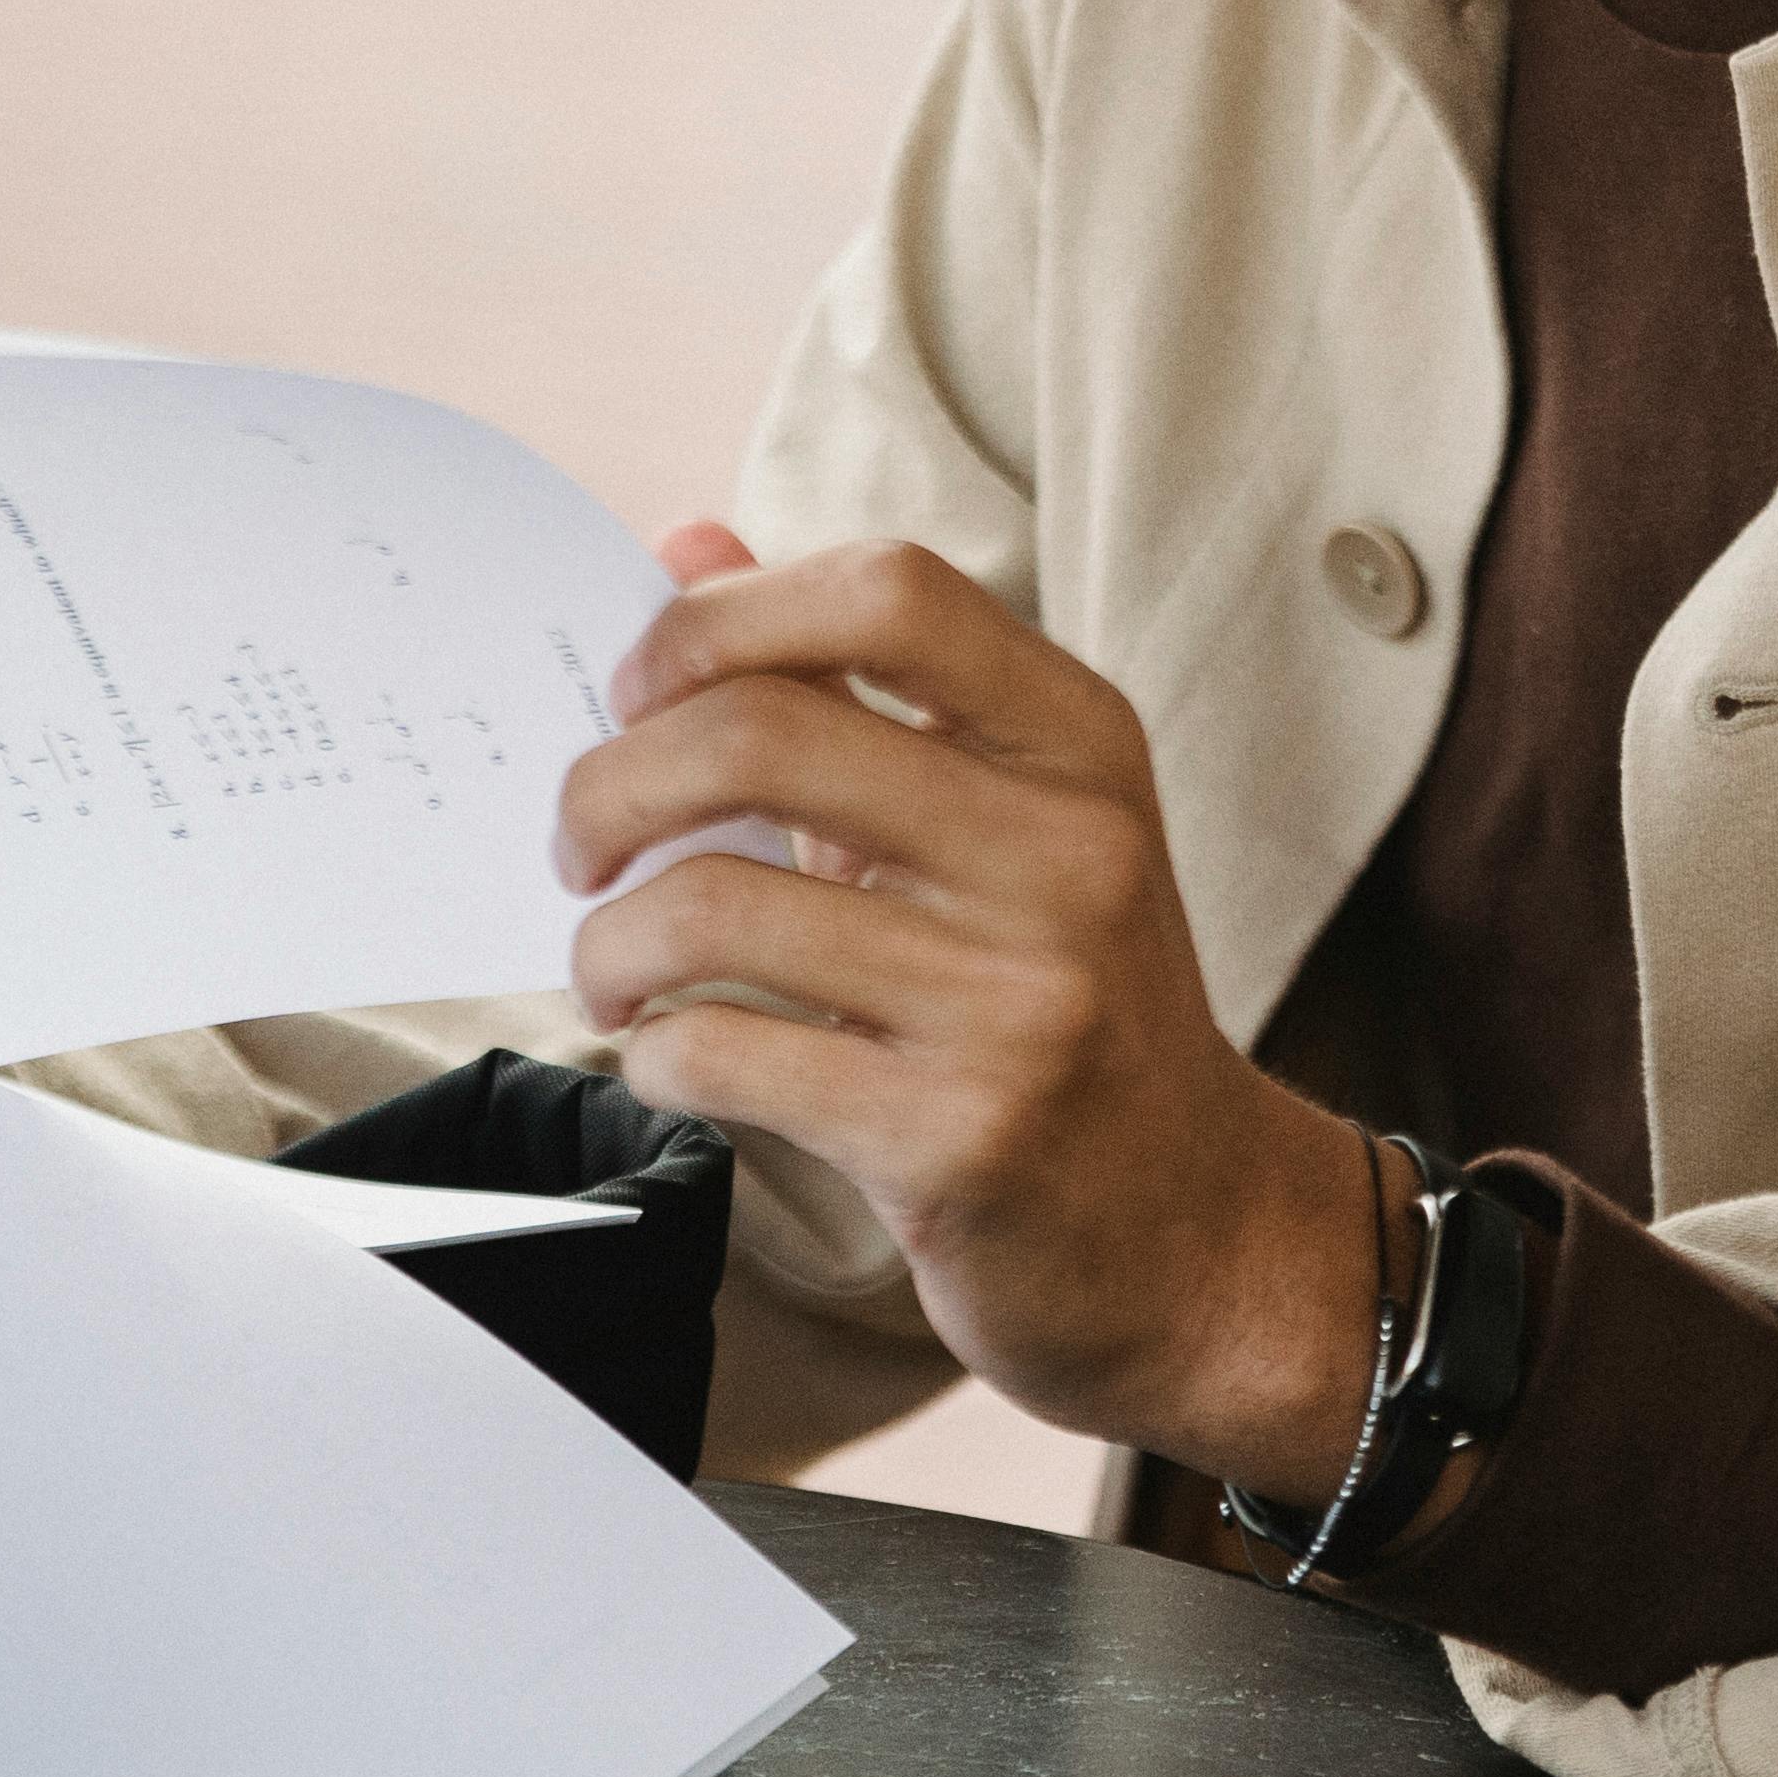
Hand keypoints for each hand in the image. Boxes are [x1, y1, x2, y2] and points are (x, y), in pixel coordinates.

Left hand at [559, 524, 1380, 1490]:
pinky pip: (722, 1057)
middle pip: (762, 732)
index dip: (723, 618)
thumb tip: (683, 543)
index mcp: (1079, 745)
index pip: (888, 590)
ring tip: (612, 969)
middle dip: (610, 784)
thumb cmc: (1066, 1005)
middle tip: (582, 844)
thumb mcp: (1003, 820)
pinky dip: (654, 1052)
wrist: (1195, 1234)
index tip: (644, 691)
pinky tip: (676, 1058)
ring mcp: (1020, 1001)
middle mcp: (1068, 854)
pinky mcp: (958, 1138)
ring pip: (712, 907)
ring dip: (608, 940)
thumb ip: (846, 680)